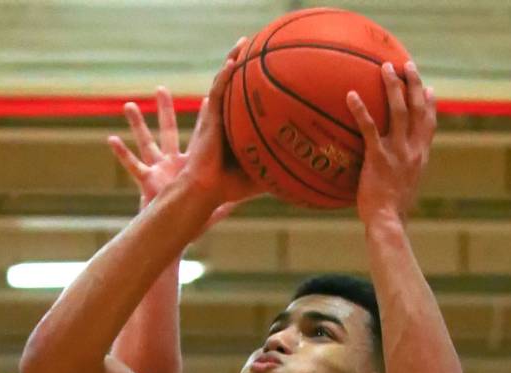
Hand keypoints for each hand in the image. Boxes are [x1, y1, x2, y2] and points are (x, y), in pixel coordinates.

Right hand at [108, 86, 237, 230]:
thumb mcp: (212, 210)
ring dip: (137, 124)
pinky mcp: (147, 182)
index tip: (206, 99)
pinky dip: (121, 154)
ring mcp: (157, 171)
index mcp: (190, 166)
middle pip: (168, 131)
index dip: (203, 119)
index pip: (198, 136)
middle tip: (161, 88)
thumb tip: (245, 198)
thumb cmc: (191, 224)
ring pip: (145, 142)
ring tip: (128, 105)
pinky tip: (111, 139)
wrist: (172, 235)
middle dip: (164, 110)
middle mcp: (172, 164)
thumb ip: (227, 204)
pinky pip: (132, 166)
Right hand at [181, 40, 266, 207]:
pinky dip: (223, 78)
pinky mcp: (208, 121)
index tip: (268, 70)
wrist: (205, 191)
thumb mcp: (259, 175)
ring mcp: (214, 118)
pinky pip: (217, 94)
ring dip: (232, 61)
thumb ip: (277, 168)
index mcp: (233, 130)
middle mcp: (223, 120)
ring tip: (243, 43)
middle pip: (234, 86)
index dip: (252, 86)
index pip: (243, 102)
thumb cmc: (228, 188)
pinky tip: (232, 64)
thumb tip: (305, 170)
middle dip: (243, 65)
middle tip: (257, 46)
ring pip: (223, 83)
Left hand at [346, 61, 435, 226]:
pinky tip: (351, 95)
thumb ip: (405, 172)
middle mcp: (413, 150)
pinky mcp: (378, 157)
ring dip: (393, 86)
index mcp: (421, 156)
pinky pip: (369, 128)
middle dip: (414, 84)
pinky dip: (360, 110)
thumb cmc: (392, 211)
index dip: (431, 105)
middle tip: (406, 65)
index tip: (430, 89)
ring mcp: (397, 152)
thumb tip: (397, 171)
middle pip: (418, 108)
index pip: (430, 124)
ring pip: (398, 111)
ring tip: (385, 68)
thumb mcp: (406, 188)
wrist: (388, 221)